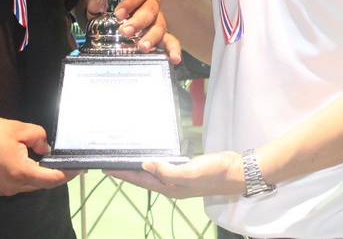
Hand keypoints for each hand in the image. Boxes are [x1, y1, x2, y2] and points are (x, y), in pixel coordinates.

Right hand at [0, 117, 80, 195]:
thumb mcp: (18, 128)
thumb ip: (38, 136)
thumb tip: (46, 148)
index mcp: (21, 172)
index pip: (52, 179)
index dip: (68, 173)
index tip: (78, 168)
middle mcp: (13, 186)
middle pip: (43, 184)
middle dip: (55, 173)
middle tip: (65, 160)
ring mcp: (5, 189)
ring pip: (31, 185)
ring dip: (40, 174)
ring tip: (44, 158)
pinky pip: (19, 184)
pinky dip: (27, 175)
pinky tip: (26, 160)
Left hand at [105, 151, 243, 198]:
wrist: (235, 171)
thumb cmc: (213, 173)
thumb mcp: (189, 173)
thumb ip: (166, 171)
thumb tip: (144, 165)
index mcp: (169, 187)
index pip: (140, 180)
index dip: (122, 174)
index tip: (106, 168)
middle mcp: (171, 184)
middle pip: (143, 178)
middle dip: (127, 171)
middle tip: (112, 160)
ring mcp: (179, 178)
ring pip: (153, 172)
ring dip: (139, 166)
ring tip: (127, 158)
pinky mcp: (186, 169)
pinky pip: (164, 165)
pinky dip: (154, 161)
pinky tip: (152, 155)